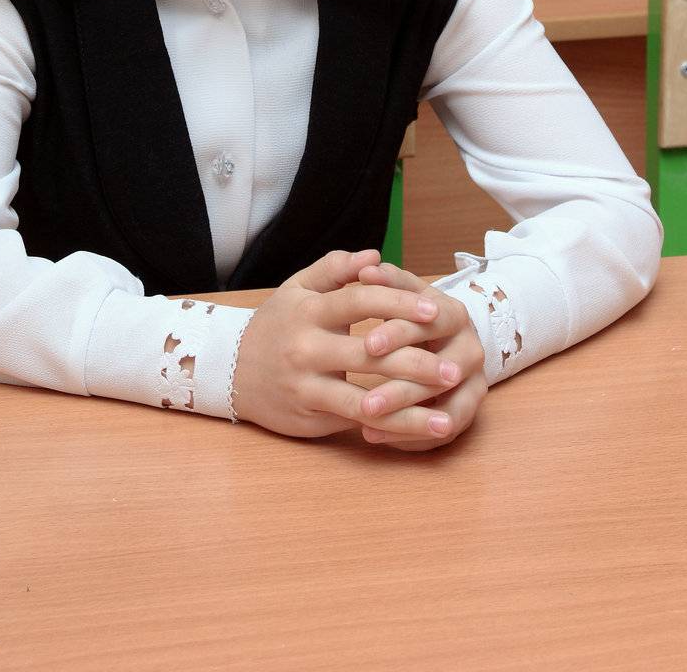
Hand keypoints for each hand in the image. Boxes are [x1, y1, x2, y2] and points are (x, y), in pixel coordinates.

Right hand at [231, 247, 454, 440]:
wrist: (231, 370)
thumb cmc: (275, 325)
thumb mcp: (297, 289)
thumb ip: (334, 269)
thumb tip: (375, 256)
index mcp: (310, 311)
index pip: (360, 301)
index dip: (398, 304)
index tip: (436, 310)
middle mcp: (308, 348)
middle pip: (370, 355)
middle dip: (417, 362)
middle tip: (456, 367)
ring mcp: (308, 385)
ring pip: (365, 398)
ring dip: (410, 408)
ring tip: (447, 414)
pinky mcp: (310, 415)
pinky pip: (356, 421)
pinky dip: (392, 428)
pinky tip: (420, 430)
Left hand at [351, 259, 486, 451]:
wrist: (449, 338)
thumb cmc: (415, 313)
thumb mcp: (405, 292)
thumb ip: (387, 280)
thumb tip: (365, 267)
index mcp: (454, 313)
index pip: (428, 324)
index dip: (398, 333)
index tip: (366, 345)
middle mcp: (471, 349)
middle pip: (439, 372)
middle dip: (400, 389)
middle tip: (365, 402)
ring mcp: (474, 383)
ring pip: (444, 408)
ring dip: (405, 420)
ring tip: (367, 425)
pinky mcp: (468, 411)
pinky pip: (443, 431)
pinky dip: (410, 438)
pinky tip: (376, 436)